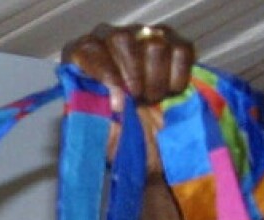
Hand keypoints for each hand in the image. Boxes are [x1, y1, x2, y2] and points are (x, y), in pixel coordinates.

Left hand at [61, 24, 195, 176]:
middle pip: (122, 39)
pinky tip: (169, 92)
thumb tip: (100, 102)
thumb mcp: (94, 126)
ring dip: (155, 79)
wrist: (142, 140)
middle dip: (132, 76)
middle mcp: (110, 38)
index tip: (117, 104)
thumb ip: (90, 110)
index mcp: (82, 55)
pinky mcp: (173, 43)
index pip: (88, 49)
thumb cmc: (111, 131)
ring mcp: (143, 36)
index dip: (105, 75)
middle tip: (137, 101)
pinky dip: (178, 76)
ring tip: (150, 99)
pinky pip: (181, 51)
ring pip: (154, 44)